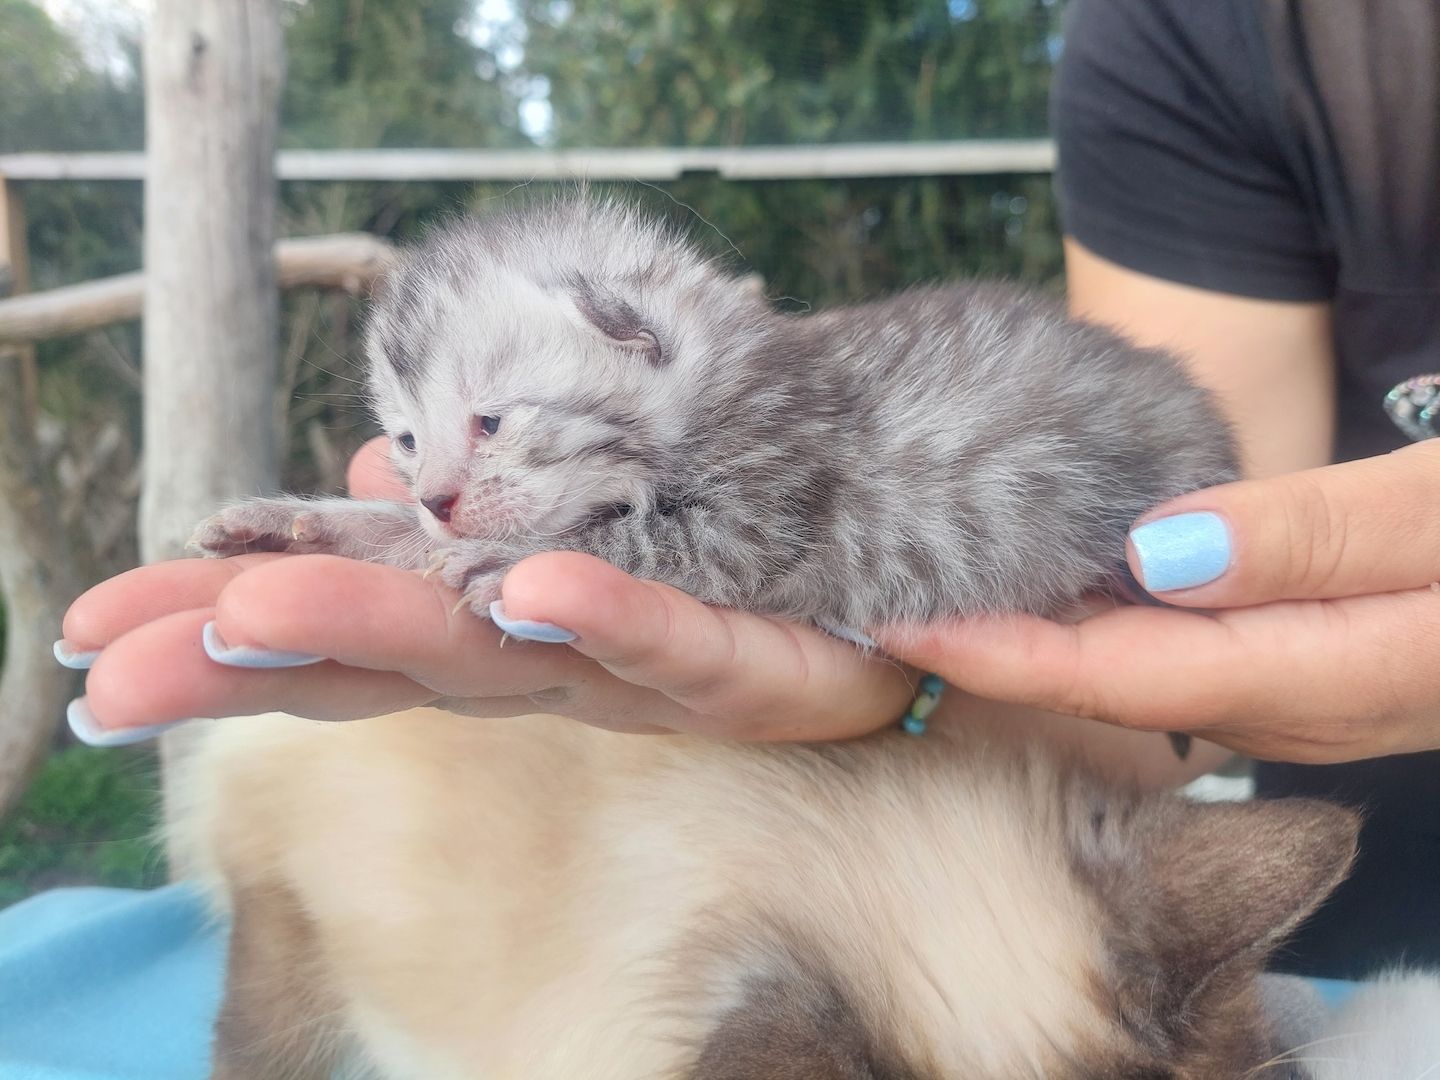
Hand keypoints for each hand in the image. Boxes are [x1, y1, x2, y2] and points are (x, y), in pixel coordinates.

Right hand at [60, 439, 912, 744]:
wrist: (876, 603)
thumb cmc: (708, 564)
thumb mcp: (570, 523)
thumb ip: (474, 507)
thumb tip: (371, 475)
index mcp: (496, 619)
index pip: (343, 619)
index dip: (224, 623)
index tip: (97, 630)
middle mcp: (542, 658)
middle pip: (384, 661)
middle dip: (252, 660)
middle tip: (117, 664)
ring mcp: (633, 667)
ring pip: (496, 660)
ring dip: (385, 633)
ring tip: (265, 616)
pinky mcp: (739, 663)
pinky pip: (664, 640)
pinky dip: (595, 617)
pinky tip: (525, 591)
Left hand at [883, 441, 1439, 763]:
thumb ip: (1311, 540)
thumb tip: (1155, 554)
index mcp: (1324, 673)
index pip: (1121, 674)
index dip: (1001, 650)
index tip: (899, 617)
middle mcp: (1298, 700)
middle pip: (1112, 685)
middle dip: (997, 656)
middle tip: (890, 601)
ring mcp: (1305, 685)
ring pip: (1143, 672)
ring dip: (1043, 638)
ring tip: (947, 587)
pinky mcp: (1312, 656)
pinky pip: (1185, 651)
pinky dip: (1111, 621)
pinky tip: (1068, 578)